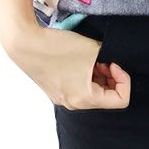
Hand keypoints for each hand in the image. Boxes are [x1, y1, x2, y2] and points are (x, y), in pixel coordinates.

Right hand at [3, 22, 130, 110]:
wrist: (26, 44)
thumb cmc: (58, 47)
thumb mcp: (93, 49)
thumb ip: (110, 56)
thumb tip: (114, 61)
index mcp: (85, 99)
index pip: (121, 100)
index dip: (123, 79)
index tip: (113, 63)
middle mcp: (74, 104)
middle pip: (106, 97)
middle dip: (111, 77)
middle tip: (103, 59)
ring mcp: (63, 98)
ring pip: (93, 92)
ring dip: (98, 75)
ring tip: (91, 57)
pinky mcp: (56, 90)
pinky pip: (80, 88)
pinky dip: (86, 76)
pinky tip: (81, 59)